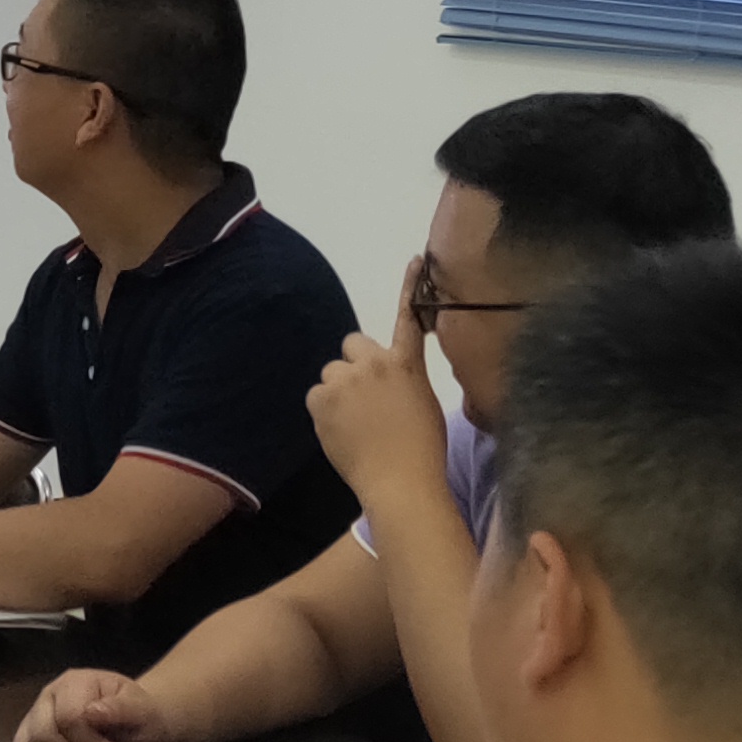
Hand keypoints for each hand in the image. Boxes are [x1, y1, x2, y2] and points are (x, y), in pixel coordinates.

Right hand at [12, 666, 183, 741]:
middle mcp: (49, 697)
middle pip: (42, 734)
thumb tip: (91, 713)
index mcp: (75, 682)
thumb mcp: (141, 710)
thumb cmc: (139, 716)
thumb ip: (120, 709)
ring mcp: (36, 717)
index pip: (68, 717)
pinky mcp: (31, 738)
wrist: (137, 725)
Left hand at [306, 266, 452, 513]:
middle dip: (355, 365)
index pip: (407, 318)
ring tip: (355, 422)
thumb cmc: (421, 450)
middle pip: (352, 345)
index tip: (415, 259)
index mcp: (406, 364)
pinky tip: (341, 431)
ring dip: (338, 390)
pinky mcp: (321, 398)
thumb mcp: (424, 404)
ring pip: (332, 374)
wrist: (400, 482)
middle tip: (364, 397)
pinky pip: (317, 395)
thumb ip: (403, 381)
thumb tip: (386, 381)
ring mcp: (345, 379)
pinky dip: (324, 410)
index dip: (410, 286)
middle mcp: (374, 363)